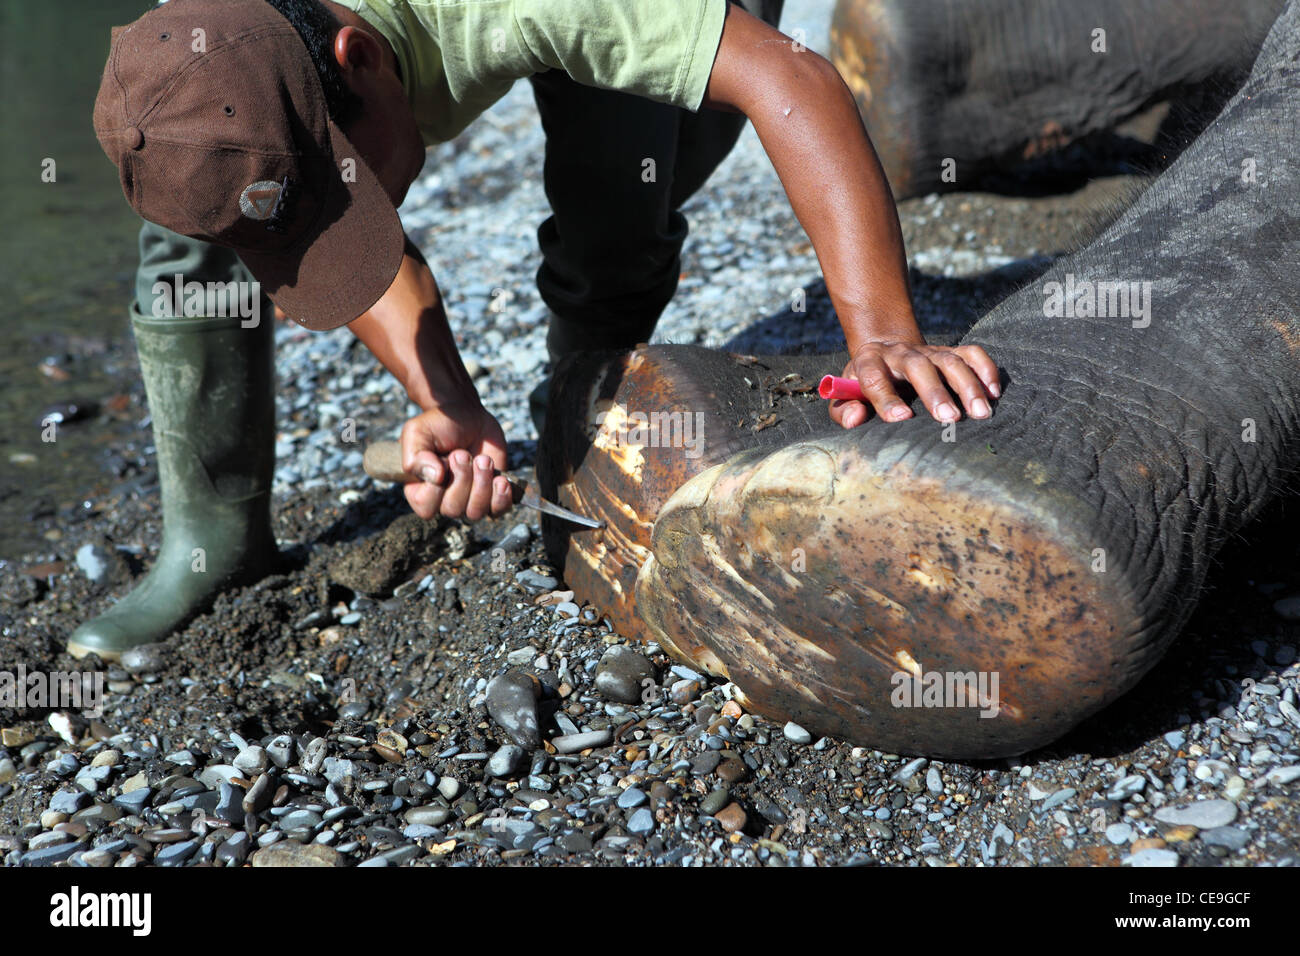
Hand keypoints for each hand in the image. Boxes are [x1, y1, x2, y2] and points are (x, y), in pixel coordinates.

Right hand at [400, 402, 514, 519]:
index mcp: (420, 490)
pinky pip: (498, 511)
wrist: (467, 416)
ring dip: (482, 484)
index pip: (426, 507)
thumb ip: (416, 457)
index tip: (443, 460)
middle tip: (463, 454)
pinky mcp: (491, 496)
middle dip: (462, 478)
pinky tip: (500, 480)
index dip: (436, 487)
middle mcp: (443, 500)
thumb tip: (436, 477)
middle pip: (453, 510)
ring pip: (475, 512)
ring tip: (483, 460)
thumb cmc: (439, 426)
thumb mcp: (417, 433)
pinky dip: (501, 497)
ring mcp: (468, 500)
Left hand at [829, 340, 1000, 428]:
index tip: (901, 419)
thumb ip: (844, 409)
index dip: (886, 397)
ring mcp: (927, 351)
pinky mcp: (949, 352)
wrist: (885, 349)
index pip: (874, 377)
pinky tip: (994, 393)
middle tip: (949, 418)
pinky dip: (985, 369)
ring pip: (949, 361)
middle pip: (918, 366)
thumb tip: (855, 420)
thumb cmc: (864, 383)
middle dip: (934, 391)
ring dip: (967, 386)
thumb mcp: (846, 394)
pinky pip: (971, 354)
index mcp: (869, 362)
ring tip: (980, 413)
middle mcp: (900, 353)